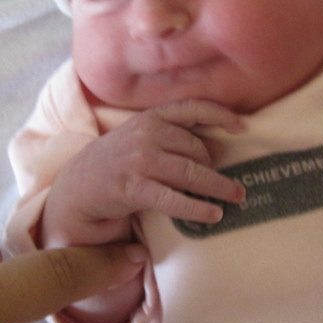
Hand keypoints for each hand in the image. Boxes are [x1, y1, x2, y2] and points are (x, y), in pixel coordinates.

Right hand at [43, 99, 245, 247]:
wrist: (80, 184)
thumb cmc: (120, 159)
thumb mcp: (145, 137)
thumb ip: (178, 136)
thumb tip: (221, 144)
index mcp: (151, 117)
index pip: (193, 108)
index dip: (220, 115)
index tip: (242, 128)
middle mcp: (146, 134)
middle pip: (197, 148)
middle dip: (215, 166)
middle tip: (229, 183)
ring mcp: (139, 160)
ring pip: (191, 173)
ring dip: (217, 187)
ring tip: (235, 197)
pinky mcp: (134, 188)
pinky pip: (174, 199)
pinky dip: (198, 207)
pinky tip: (214, 214)